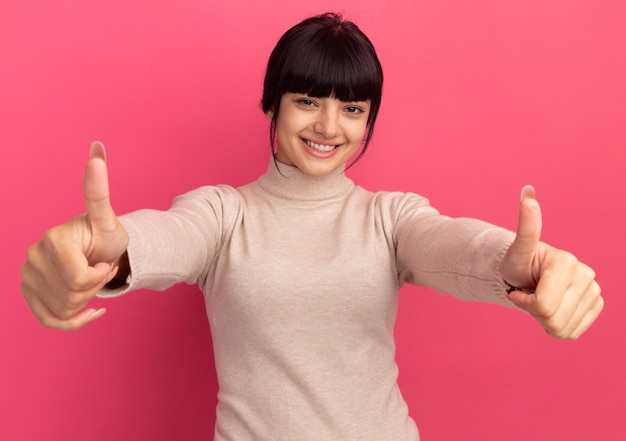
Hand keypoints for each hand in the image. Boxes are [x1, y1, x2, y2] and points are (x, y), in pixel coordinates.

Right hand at [20, 142, 128, 330]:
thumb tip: (98, 148)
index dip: (101, 275)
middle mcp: (32, 255)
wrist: (100, 250)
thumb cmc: (106, 236)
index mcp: (52, 239)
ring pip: (63, 310)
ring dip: (86, 301)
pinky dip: (74, 321)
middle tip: (98, 268)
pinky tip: (91, 310)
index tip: (104, 260)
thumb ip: (99, 191)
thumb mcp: (107, 218)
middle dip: (95, 288)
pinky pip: (51, 321)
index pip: (82, 280)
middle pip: (73, 297)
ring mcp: (27, 275)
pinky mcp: (28, 292)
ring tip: (90, 280)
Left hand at [500, 186, 602, 338]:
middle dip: (533, 311)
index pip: (542, 306)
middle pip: (553, 318)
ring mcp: (594, 290)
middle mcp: (587, 274)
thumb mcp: (517, 249)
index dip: (523, 302)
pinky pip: (571, 333)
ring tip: (539, 299)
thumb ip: (526, 226)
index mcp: (567, 262)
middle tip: (529, 294)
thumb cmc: (518, 263)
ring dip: (544, 320)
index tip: (518, 289)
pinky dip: (555, 326)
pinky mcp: (596, 304)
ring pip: (562, 328)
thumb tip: (528, 190)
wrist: (527, 274)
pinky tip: (551, 309)